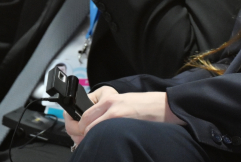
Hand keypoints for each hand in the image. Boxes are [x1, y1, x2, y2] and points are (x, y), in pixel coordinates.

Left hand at [66, 86, 184, 148]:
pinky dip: (96, 140)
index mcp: (109, 97)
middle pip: (82, 121)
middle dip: (78, 133)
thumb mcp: (124, 101)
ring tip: (89, 143)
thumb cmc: (147, 106)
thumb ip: (109, 108)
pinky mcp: (119, 120)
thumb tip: (93, 122)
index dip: (76, 123)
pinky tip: (99, 143)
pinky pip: (99, 133)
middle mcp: (109, 103)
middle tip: (79, 140)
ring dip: (86, 138)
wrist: (165, 106)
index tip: (75, 128)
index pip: (84, 111)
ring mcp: (114, 112)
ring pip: (88, 129)